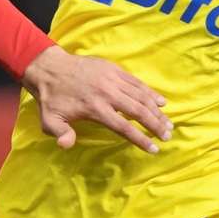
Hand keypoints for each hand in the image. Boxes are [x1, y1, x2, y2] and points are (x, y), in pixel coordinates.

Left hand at [22, 45, 171, 152]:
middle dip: (155, 125)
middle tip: (167, 136)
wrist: (49, 68)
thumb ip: (60, 133)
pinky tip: (161, 102)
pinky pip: (136, 82)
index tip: (154, 149)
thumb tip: (67, 145)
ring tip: (168, 123)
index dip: (140, 139)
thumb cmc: (51, 98)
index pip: (124, 127)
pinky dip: (150, 92)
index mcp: (95, 108)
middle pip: (138, 111)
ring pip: (141, 96)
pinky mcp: (113, 69)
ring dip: (157, 110)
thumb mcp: (49, 120)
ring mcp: (112, 79)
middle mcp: (107, 93)